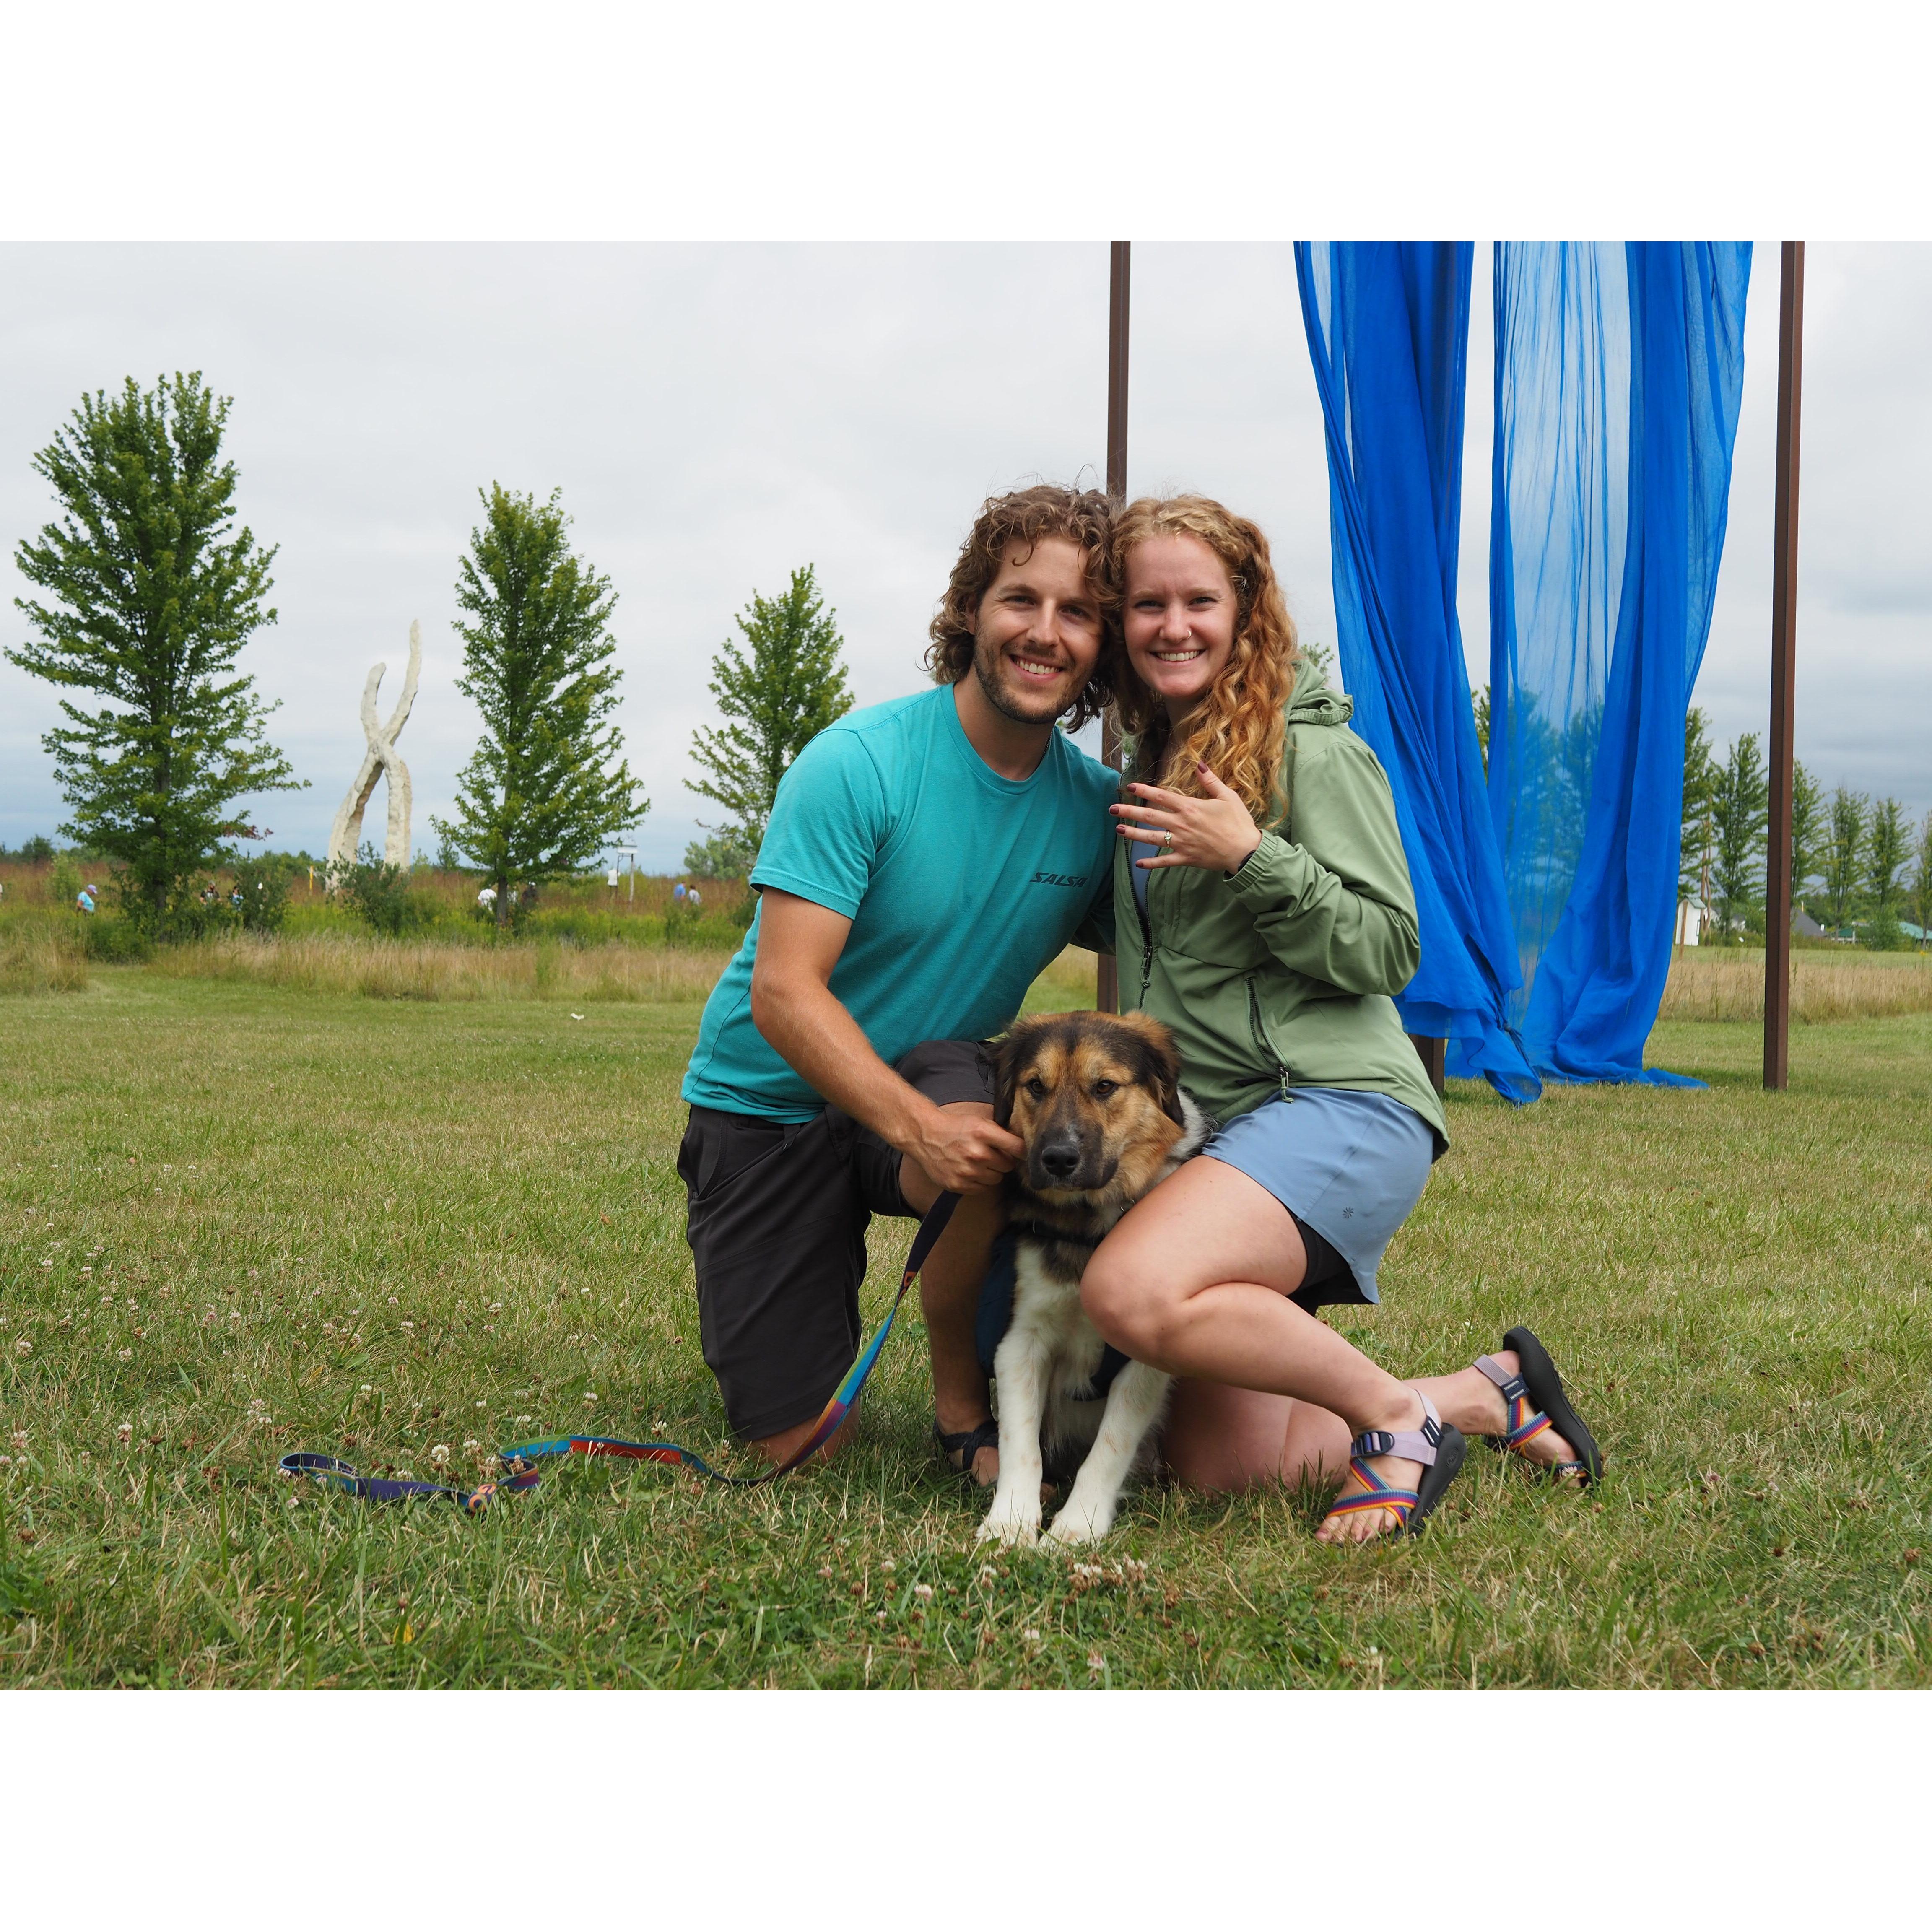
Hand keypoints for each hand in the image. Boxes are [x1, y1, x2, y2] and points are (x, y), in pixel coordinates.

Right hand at [905, 1106, 1022, 1195]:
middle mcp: (976, 1153)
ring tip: (978, 1162)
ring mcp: (967, 1171)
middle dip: (1003, 1161)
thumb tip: (1024, 1148)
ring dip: (991, 1172)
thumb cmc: (956, 1128)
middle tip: (991, 1154)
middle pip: (1008, 1165)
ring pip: (996, 1179)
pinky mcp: (958, 1184)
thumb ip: (1000, 1134)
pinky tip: (969, 1171)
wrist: (926, 1136)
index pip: (1017, 1147)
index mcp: (983, 1133)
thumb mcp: (980, 1122)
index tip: (1025, 1154)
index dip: (1024, 1151)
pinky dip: (979, 1182)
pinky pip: (982, 1189)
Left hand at [1110, 764, 1262, 874]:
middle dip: (1129, 811)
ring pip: (1152, 838)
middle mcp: (1181, 824)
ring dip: (1133, 834)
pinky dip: (1151, 863)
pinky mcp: (1186, 858)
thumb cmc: (1238, 823)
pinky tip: (1138, 863)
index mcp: (1190, 807)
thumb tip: (1199, 764)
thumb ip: (1210, 781)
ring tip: (1118, 830)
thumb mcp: (1227, 797)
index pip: (1161, 796)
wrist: (1245, 851)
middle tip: (1111, 809)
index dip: (1143, 790)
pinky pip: (1165, 861)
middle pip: (1150, 816)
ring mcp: (1182, 843)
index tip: (1129, 786)